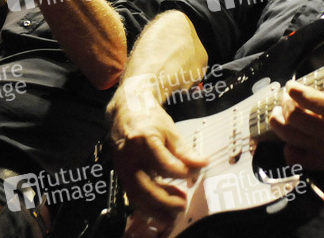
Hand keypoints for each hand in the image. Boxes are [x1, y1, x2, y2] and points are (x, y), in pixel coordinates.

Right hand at [108, 94, 206, 236]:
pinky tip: (162, 205)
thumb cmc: (148, 117)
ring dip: (156, 208)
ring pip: (137, 196)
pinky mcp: (121, 174)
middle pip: (146, 187)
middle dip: (166, 200)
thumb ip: (184, 150)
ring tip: (174, 212)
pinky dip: (147, 204)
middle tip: (183, 204)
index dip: (183, 173)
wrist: (124, 112)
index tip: (197, 172)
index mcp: (143, 141)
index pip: (165, 165)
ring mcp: (122, 167)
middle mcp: (130, 157)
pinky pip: (133, 194)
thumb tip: (202, 163)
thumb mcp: (169, 129)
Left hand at [268, 32, 323, 169]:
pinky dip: (287, 145)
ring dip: (279, 122)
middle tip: (286, 98)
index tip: (291, 85)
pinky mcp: (323, 164)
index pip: (311, 100)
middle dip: (285, 104)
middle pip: (295, 118)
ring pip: (290, 137)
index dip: (294, 90)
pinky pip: (294, 157)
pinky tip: (291, 135)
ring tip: (279, 113)